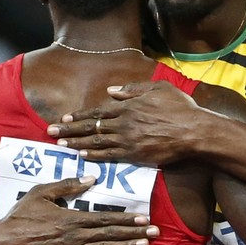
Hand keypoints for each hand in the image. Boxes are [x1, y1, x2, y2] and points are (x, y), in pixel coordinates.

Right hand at [0, 177, 159, 244]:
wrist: (5, 244)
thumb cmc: (22, 216)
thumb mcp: (42, 192)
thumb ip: (68, 185)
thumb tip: (92, 178)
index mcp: (72, 217)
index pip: (106, 218)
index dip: (127, 219)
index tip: (143, 218)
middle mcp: (77, 236)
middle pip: (111, 233)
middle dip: (134, 233)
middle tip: (155, 232)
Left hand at [47, 81, 202, 164]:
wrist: (195, 131)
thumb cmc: (180, 108)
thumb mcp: (158, 88)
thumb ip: (133, 89)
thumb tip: (110, 92)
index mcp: (129, 105)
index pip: (97, 111)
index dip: (79, 115)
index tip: (64, 118)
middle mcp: (124, 122)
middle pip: (91, 126)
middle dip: (69, 129)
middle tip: (50, 132)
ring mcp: (129, 139)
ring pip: (96, 141)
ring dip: (76, 143)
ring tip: (60, 145)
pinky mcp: (136, 154)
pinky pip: (110, 156)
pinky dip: (94, 156)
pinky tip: (82, 156)